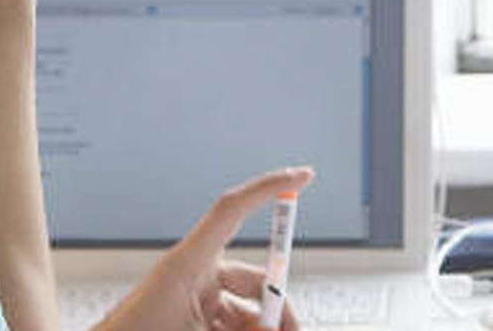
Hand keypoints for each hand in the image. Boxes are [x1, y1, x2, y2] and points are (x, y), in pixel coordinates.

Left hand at [97, 167, 314, 330]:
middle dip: (277, 306)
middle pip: (254, 277)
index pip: (233, 208)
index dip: (269, 187)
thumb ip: (244, 330)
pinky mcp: (192, 317)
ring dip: (259, 329)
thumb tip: (275, 329)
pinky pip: (229, 321)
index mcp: (189, 260)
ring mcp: (194, 296)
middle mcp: (195, 273)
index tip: (303, 176)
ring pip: (245, 307)